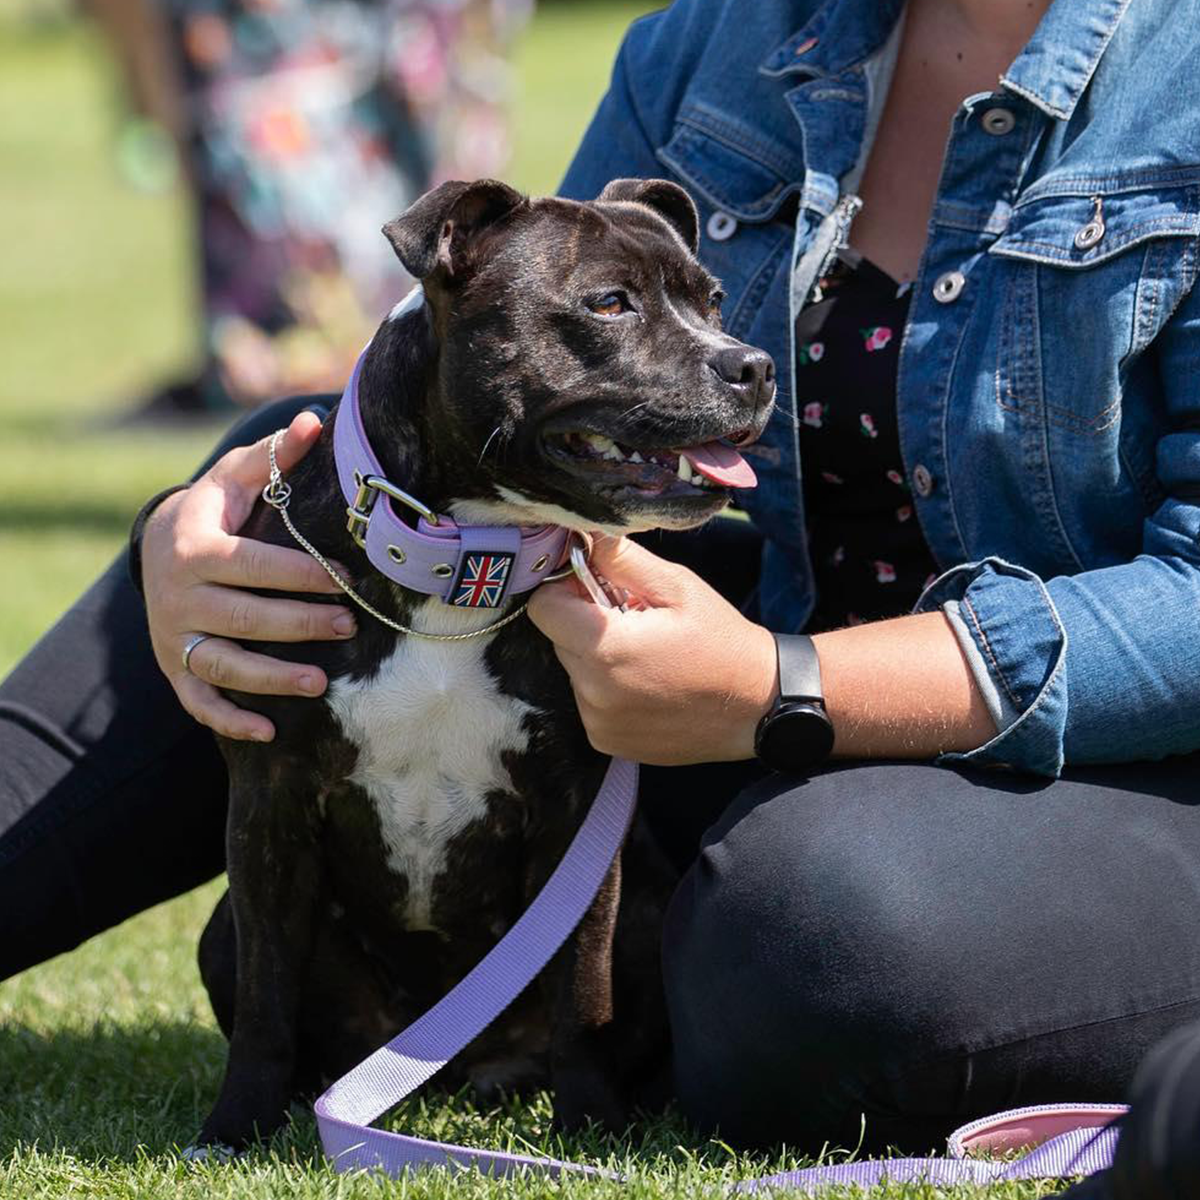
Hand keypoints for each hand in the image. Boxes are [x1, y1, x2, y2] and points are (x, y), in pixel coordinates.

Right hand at [141, 411, 356, 741]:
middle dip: (298, 624)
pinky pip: (197, 702)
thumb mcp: (237, 478)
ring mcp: (173, 636)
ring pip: (221, 665)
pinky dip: (228, 719)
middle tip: (349, 626)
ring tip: (319, 685)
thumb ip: (275, 455)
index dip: (300, 573)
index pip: (253, 565)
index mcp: (196, 548)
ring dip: (269, 679)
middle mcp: (179, 597)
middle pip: (242, 617)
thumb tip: (317, 420)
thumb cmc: (215, 510)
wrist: (156, 546)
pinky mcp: (174, 668)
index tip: (345, 578)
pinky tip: (269, 731)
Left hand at [527, 535, 777, 764]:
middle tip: (634, 620)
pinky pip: (589, 702)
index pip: (544, 609)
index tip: (599, 588)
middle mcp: (593, 693)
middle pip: (559, 639)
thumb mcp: (677, 587)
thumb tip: (584, 536)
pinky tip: (649, 683)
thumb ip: (623, 560)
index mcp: (606, 649)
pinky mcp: (607, 741)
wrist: (758, 706)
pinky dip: (608, 689)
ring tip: (647, 654)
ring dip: (598, 657)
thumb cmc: (722, 642)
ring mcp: (599, 723)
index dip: (566, 590)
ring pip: (574, 671)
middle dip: (586, 623)